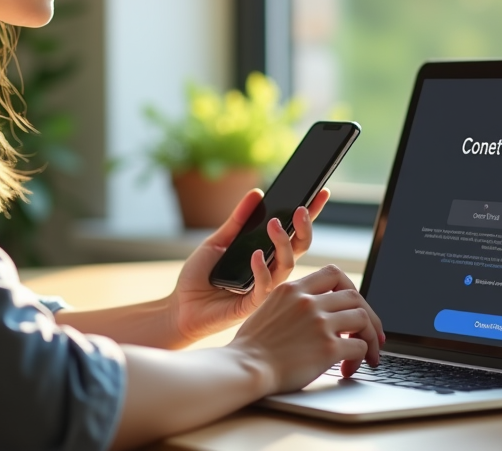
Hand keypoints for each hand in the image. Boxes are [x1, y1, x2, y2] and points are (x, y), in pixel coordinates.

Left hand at [165, 187, 330, 345]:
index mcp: (265, 255)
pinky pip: (266, 287)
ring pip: (287, 266)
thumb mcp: (217, 242)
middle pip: (299, 249)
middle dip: (304, 228)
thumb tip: (257, 193)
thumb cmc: (199, 276)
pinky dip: (262, 268)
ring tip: (275, 224)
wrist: (181, 307)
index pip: (292, 234)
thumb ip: (238, 221)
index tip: (320, 193)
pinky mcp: (254, 305)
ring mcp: (264, 289)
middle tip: (300, 209)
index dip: (309, 215)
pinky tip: (255, 255)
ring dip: (283, 244)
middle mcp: (269, 271)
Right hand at [229, 265, 383, 393]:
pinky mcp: (327, 347)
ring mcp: (319, 322)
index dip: (350, 289)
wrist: (245, 367)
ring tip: (365, 355)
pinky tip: (347, 368)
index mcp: (292, 289)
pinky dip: (361, 358)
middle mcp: (307, 301)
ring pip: (362, 319)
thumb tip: (316, 310)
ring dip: (368, 338)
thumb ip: (292, 304)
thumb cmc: (252, 346)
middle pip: (354, 296)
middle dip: (367, 316)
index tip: (354, 306)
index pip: (333, 274)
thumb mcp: (268, 308)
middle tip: (372, 335)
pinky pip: (359, 347)